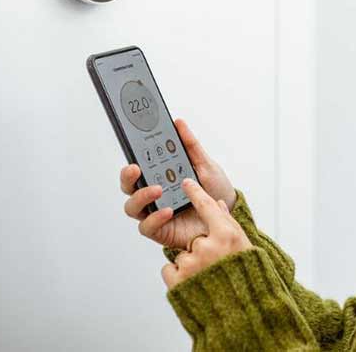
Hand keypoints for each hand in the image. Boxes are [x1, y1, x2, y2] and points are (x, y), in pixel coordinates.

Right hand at [119, 118, 236, 249]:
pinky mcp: (161, 231)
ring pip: (132, 207)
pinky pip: (147, 227)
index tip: (132, 148)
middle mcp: (153, 194)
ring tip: (158, 189)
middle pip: (128, 186)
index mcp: (159, 176)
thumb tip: (178, 123)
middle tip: (137, 168)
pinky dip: (155, 218)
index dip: (130, 158)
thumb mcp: (205, 165)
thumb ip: (191, 145)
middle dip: (127, 176)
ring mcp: (155, 213)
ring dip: (141, 196)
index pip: (136, 168)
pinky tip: (168, 210)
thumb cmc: (214, 190)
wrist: (227, 216)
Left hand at [161, 177, 252, 288]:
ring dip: (190, 264)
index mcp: (226, 235)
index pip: (206, 205)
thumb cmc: (244, 278)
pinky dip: (179, 276)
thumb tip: (217, 205)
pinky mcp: (177, 281)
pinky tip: (193, 285)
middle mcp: (207, 246)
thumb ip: (228, 224)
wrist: (241, 312)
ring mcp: (191, 264)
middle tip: (213, 265)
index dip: (196, 193)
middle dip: (200, 250)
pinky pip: (170, 269)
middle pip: (194, 238)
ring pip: (182, 254)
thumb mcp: (242, 247)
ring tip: (206, 279)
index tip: (187, 183)